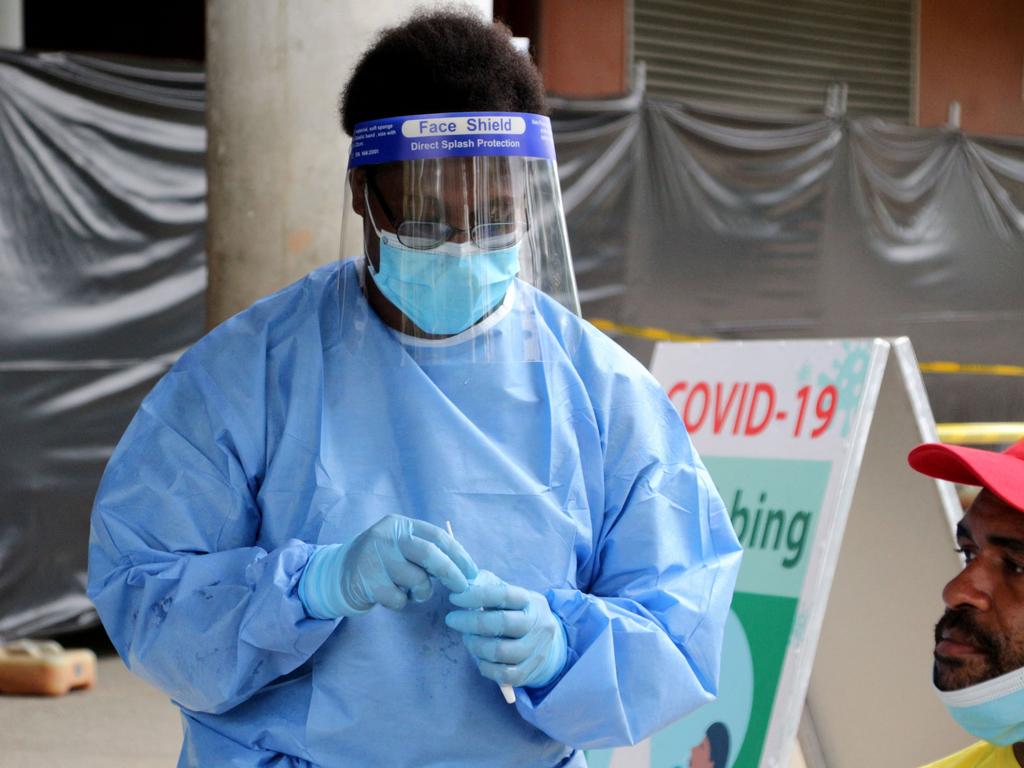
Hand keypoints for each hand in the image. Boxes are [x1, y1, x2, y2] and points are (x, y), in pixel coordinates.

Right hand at [300, 515, 477, 617]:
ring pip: (415, 579)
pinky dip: (401, 602)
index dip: (459, 555)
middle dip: (451, 572)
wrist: (335, 576)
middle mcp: (387, 536)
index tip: (473, 573)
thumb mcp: (401, 549)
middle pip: (428, 553)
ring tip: (410, 591)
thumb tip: (465, 570)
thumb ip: (427, 553)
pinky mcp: (365, 580)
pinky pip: (398, 598)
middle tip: (462, 588)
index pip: (437, 536)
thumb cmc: (380, 564)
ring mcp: (374, 557)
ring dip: (421, 592)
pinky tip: (390, 596)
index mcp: (401, 525)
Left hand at [445, 570, 567, 688]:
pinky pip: (502, 674)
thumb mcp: (512, 598)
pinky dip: (484, 666)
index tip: (455, 598)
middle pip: (502, 623)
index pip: (504, 595)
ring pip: (499, 651)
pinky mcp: (529, 673)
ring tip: (467, 638)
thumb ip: (490, 587)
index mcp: (532, 602)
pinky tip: (479, 658)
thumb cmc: (520, 616)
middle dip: (471, 621)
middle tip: (452, 619)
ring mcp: (536, 651)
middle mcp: (538, 625)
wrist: (550, 647)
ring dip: (475, 644)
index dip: (476, 595)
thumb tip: (464, 582)